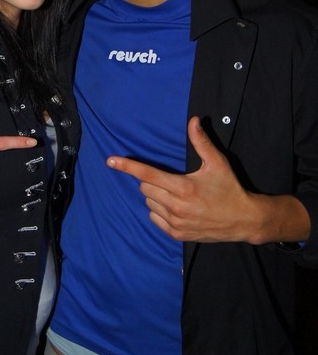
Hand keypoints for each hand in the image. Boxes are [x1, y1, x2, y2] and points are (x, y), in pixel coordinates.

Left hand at [107, 116, 281, 244]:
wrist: (243, 220)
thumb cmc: (229, 188)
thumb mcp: (217, 163)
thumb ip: (201, 142)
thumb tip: (193, 120)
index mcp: (183, 187)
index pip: (148, 174)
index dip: (128, 166)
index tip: (110, 161)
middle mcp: (176, 207)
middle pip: (145, 187)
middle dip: (152, 180)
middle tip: (172, 180)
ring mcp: (175, 222)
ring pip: (149, 203)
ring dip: (156, 195)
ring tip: (177, 194)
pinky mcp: (176, 234)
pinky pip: (154, 218)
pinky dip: (159, 210)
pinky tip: (175, 207)